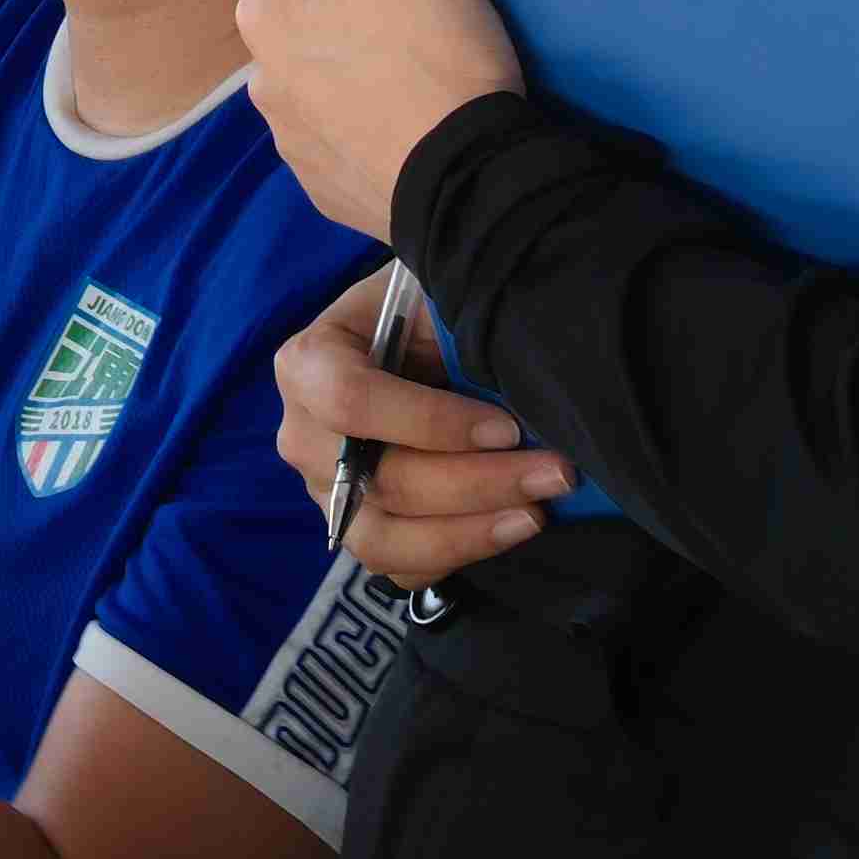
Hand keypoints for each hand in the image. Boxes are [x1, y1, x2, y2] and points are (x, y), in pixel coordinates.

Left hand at [236, 0, 526, 242]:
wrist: (476, 191)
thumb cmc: (436, 59)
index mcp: (263, 12)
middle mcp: (261, 79)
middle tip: (434, 3)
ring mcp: (293, 139)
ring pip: (332, 62)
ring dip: (370, 52)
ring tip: (434, 57)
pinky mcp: (331, 183)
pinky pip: (351, 123)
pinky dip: (380, 110)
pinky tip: (424, 110)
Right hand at [271, 267, 567, 587]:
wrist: (428, 338)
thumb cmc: (436, 310)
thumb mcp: (436, 294)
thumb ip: (454, 319)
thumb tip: (518, 352)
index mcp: (307, 361)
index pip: (347, 402)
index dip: (429, 421)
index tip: (507, 422)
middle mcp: (300, 431)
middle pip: (377, 479)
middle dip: (477, 481)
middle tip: (558, 471)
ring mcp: (323, 487)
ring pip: (380, 535)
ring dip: (468, 530)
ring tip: (538, 511)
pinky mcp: (356, 524)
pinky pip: (391, 564)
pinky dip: (451, 556)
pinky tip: (509, 529)